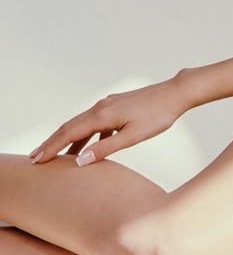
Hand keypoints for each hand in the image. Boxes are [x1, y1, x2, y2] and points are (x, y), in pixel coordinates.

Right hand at [29, 77, 190, 166]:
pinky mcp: (116, 106)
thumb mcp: (133, 136)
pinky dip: (86, 135)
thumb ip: (106, 148)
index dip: (51, 147)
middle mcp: (100, 107)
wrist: (175, 93)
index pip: (68, 134)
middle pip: (69, 127)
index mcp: (101, 115)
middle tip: (36, 158)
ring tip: (58, 156)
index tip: (37, 160)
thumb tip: (81, 161)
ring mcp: (108, 105)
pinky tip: (88, 147)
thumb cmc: (158, 116)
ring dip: (68, 140)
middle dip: (52, 143)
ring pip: (81, 124)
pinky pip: (95, 123)